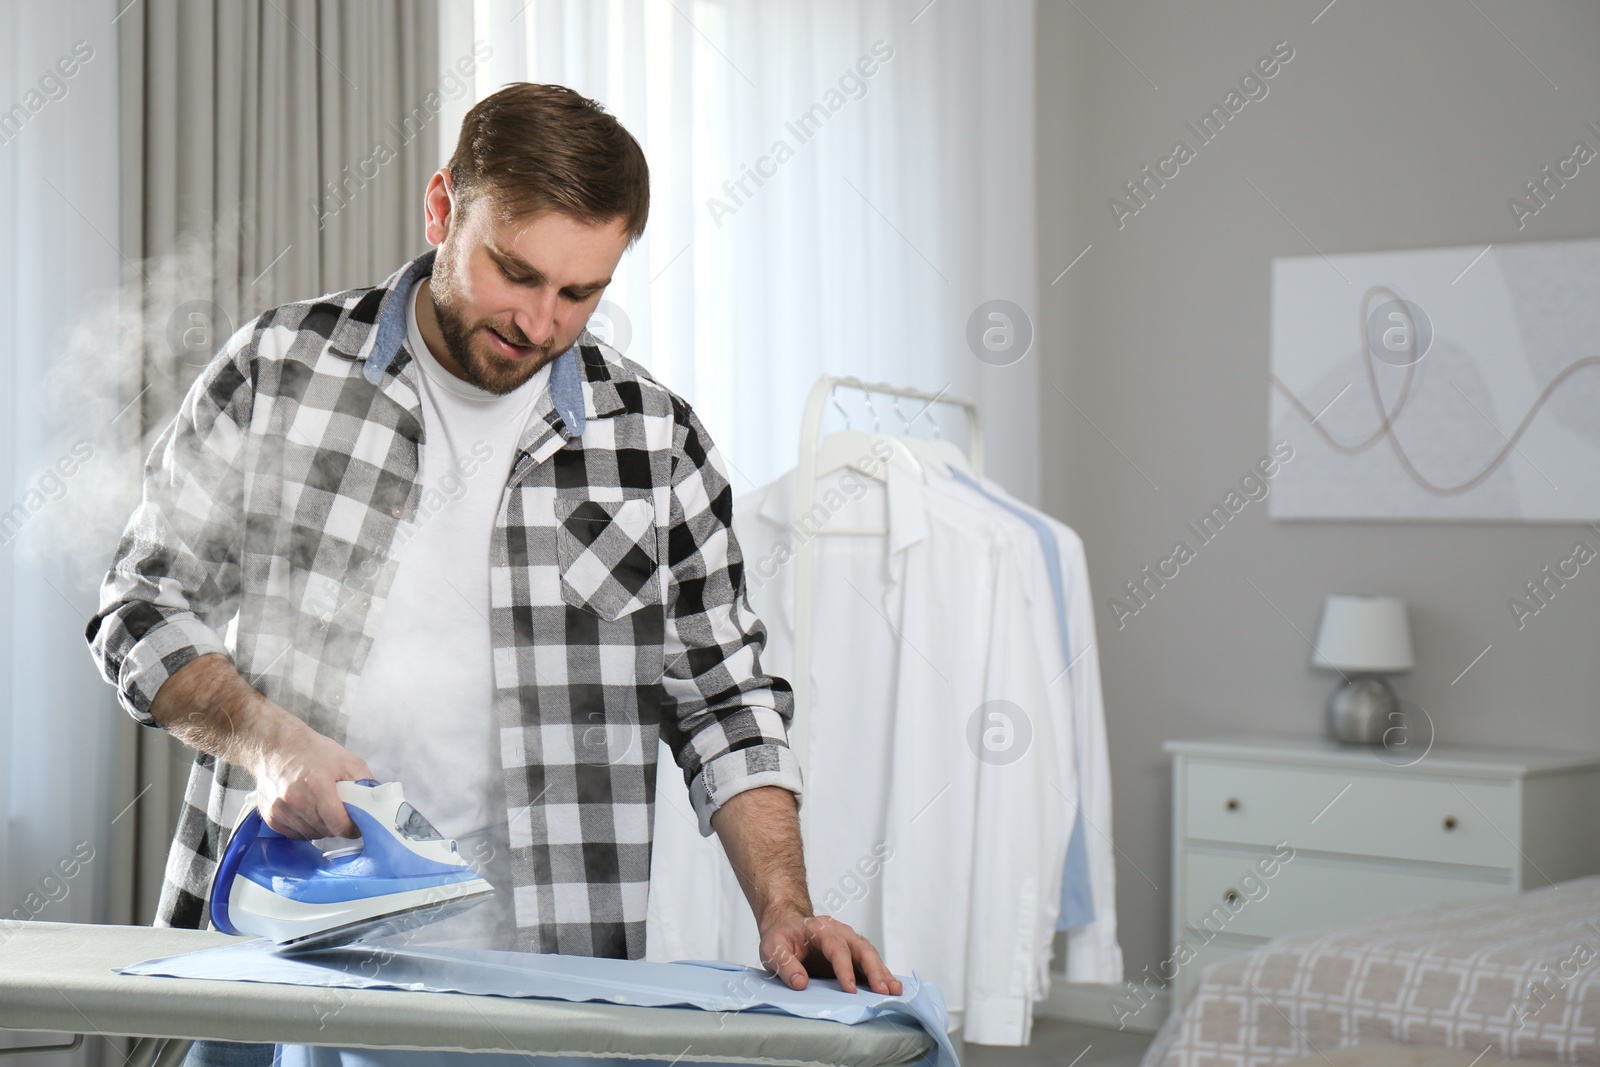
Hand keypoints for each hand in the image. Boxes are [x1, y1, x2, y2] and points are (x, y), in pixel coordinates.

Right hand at [247, 710, 373, 839]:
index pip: (338, 824)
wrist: (276, 747)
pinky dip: (305, 827)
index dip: (352, 828)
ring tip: (322, 806)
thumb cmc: (312, 752)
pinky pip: (296, 834)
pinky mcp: (271, 817)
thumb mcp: (347, 760)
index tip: (357, 825)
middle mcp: (296, 801)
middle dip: (337, 824)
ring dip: (321, 826)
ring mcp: (281, 810)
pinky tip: (307, 809)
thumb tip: (378, 803)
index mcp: (317, 786)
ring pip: (311, 834)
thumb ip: (365, 782)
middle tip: (340, 810)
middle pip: (326, 831)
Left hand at [758, 912, 903, 995]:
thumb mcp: (773, 948)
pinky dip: (881, 975)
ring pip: (870, 955)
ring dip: (883, 973)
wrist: (787, 927)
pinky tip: (891, 988)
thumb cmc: (781, 937)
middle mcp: (840, 933)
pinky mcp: (852, 955)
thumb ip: (785, 965)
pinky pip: (869, 963)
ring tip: (895, 991)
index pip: (837, 948)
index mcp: (821, 929)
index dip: (845, 968)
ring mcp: (849, 942)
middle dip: (874, 970)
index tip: (850, 989)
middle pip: (862, 948)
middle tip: (884, 991)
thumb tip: (801, 983)